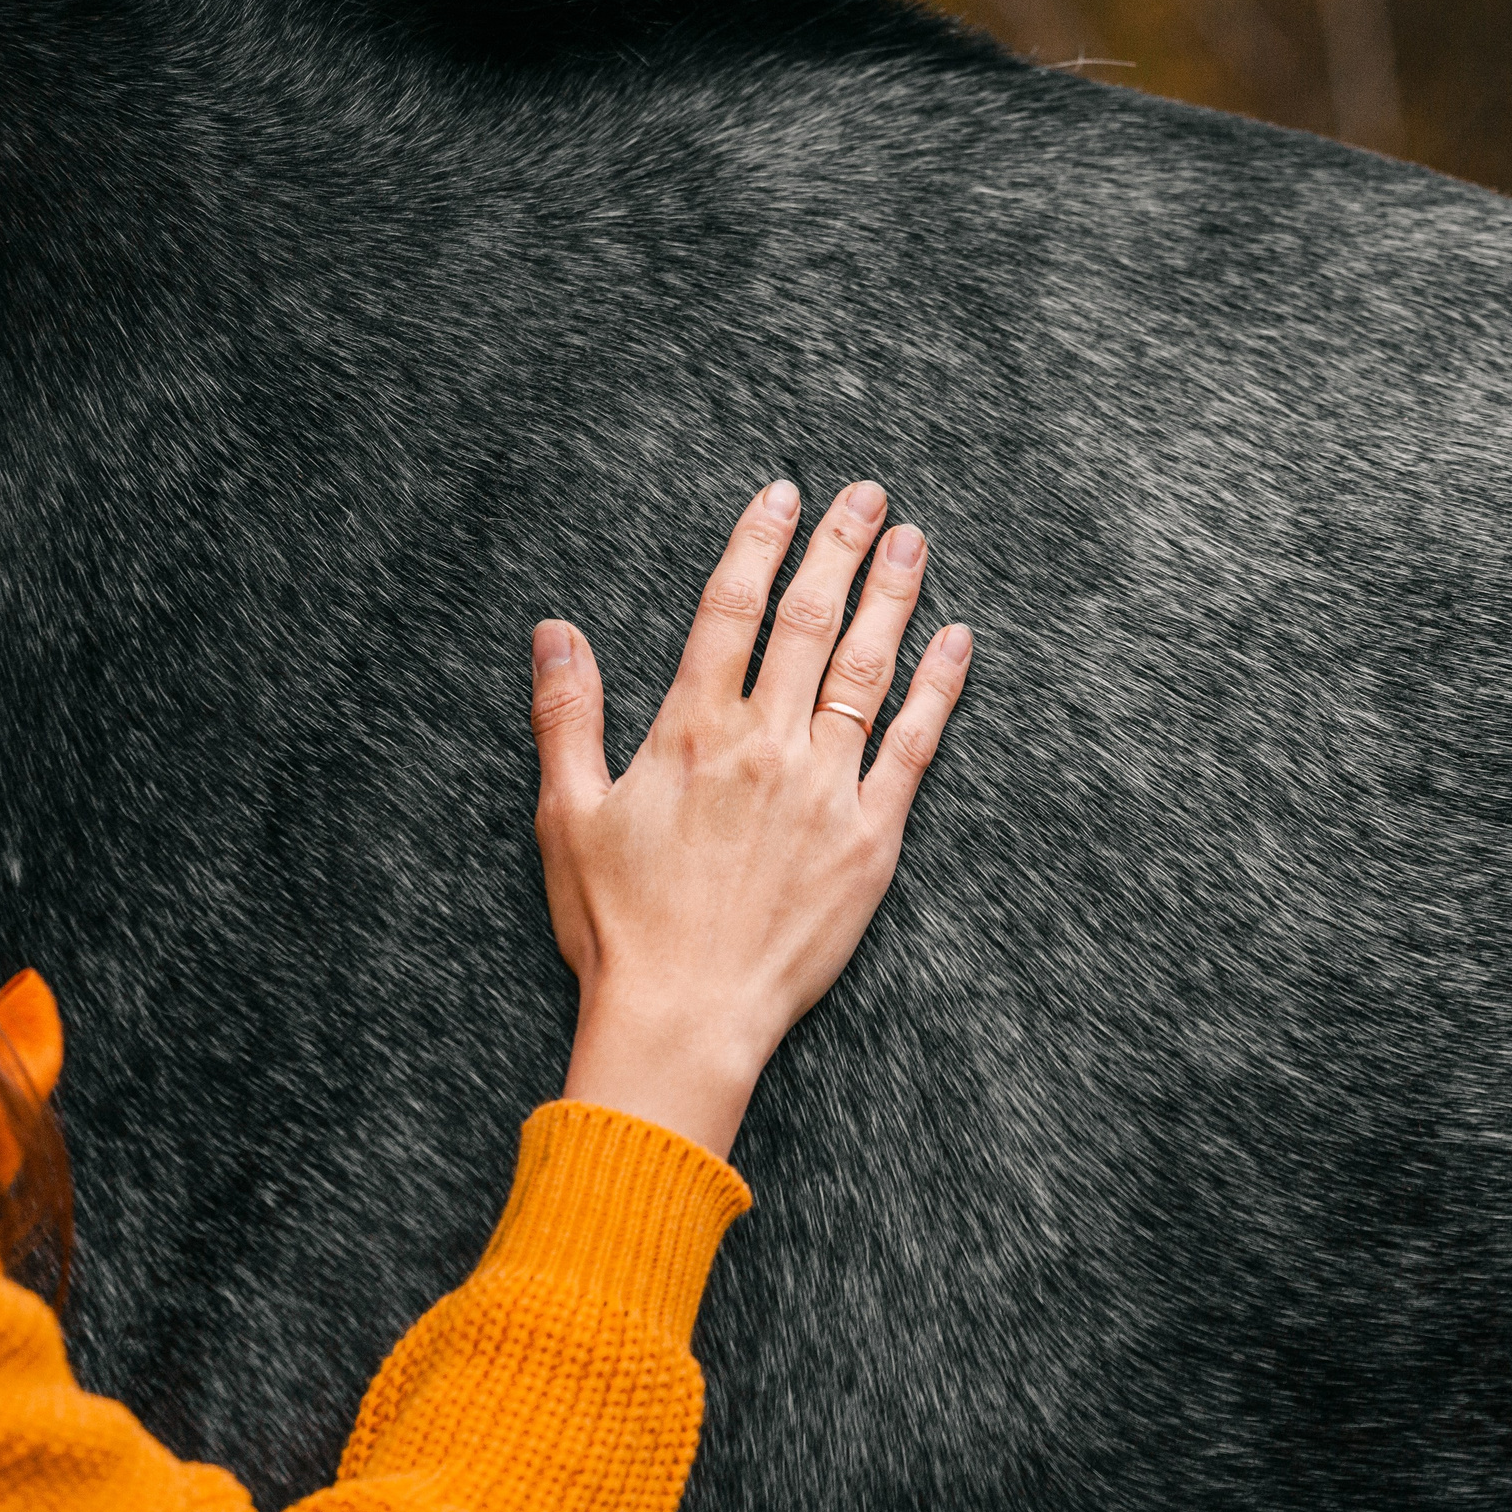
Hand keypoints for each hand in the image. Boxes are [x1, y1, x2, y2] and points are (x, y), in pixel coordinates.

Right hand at [528, 478, 973, 1159]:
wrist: (684, 1017)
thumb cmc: (619, 927)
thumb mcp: (567, 815)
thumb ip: (566, 715)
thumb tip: (553, 631)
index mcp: (692, 731)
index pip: (730, 608)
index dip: (759, 542)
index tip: (785, 493)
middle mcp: (764, 743)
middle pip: (808, 620)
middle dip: (840, 546)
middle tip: (868, 494)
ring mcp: (825, 787)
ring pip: (866, 668)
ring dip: (893, 596)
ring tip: (914, 540)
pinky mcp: (871, 838)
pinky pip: (914, 746)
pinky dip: (939, 687)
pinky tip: (957, 640)